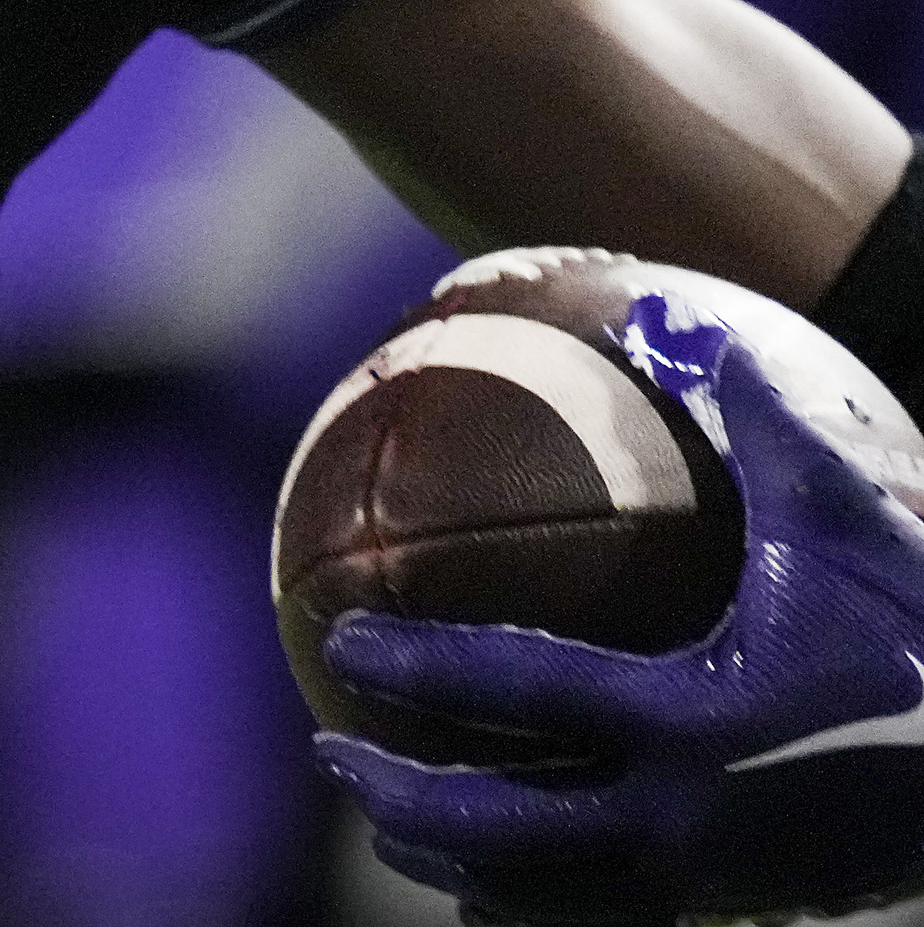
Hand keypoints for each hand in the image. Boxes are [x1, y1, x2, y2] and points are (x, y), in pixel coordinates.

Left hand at [313, 296, 923, 923]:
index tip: (339, 640)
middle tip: (327, 744)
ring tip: (386, 822)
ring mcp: (712, 881)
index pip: (518, 692)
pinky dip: (529, 905)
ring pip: (541, 894)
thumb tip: (660, 310)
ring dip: (450, 859)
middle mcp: (691, 818)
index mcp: (700, 719)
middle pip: (500, 825)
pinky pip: (601, 922)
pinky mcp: (738, 914)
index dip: (416, 670)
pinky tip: (488, 879)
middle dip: (398, 794)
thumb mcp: (848, 515)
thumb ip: (753, 410)